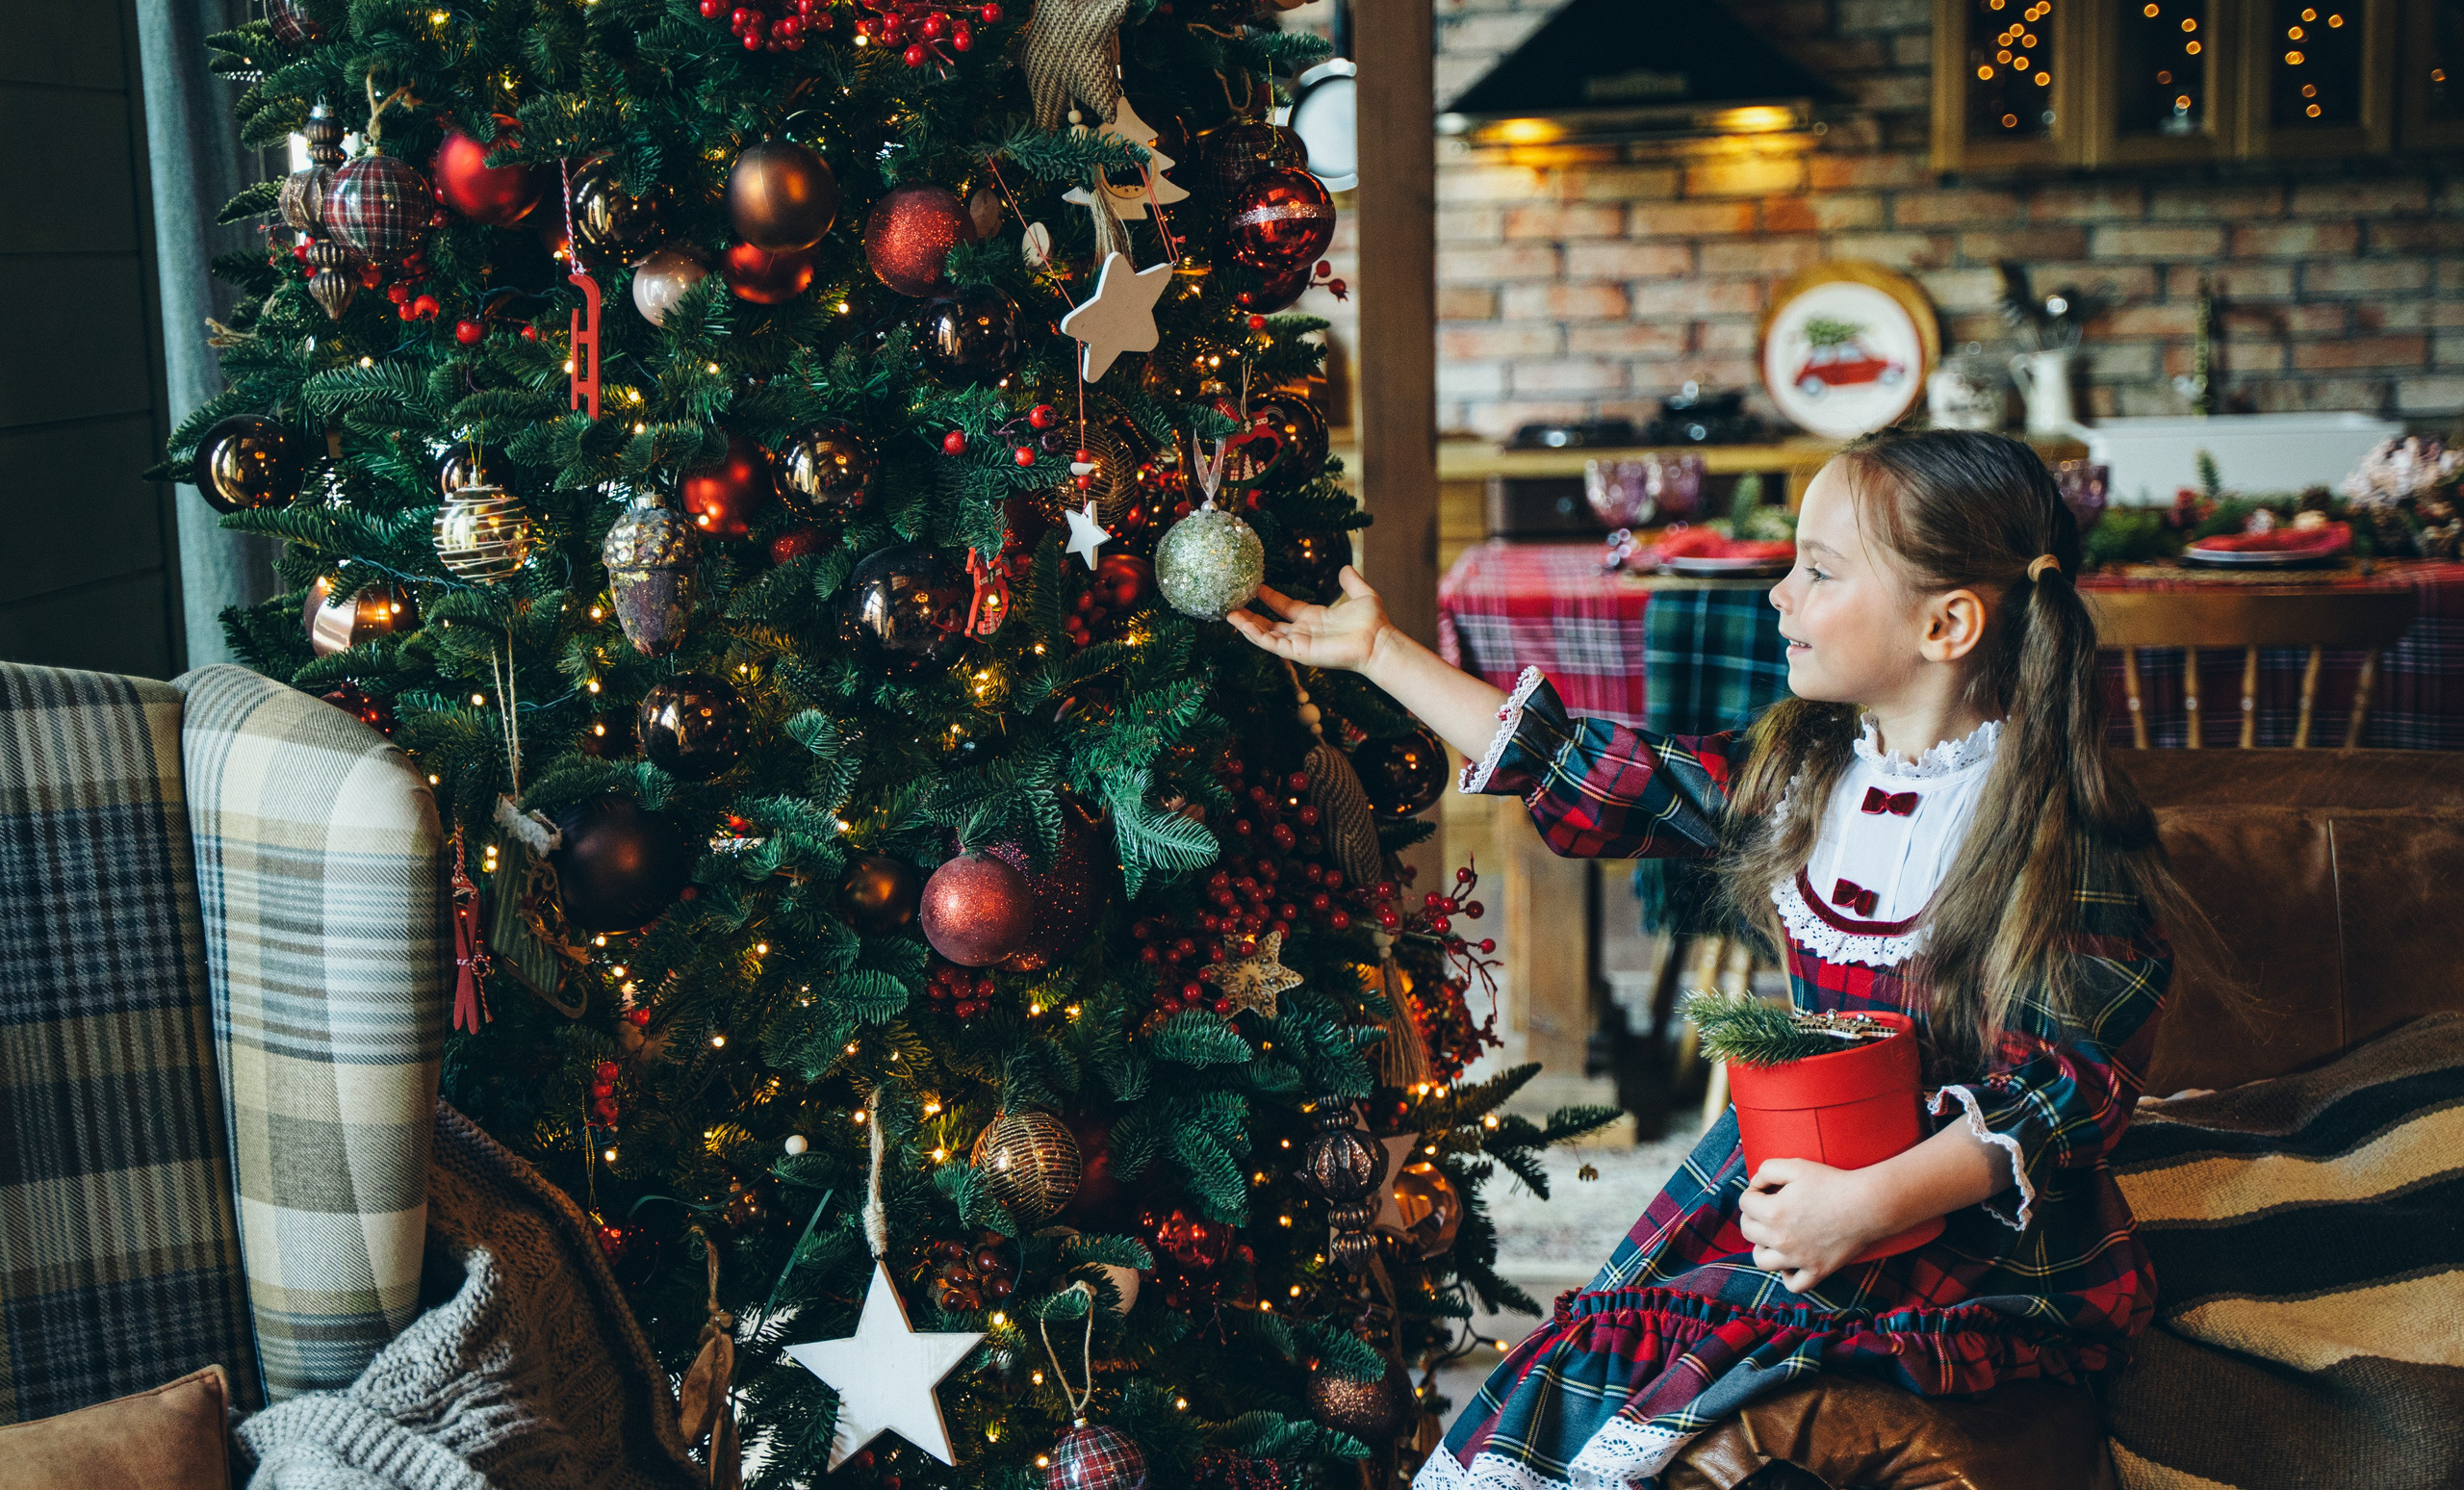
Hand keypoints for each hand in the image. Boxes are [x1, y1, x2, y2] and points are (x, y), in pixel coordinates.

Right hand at [1226, 566, 1392, 674]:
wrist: (1378, 642)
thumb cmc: (1373, 623)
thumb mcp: (1361, 594)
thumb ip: (1351, 582)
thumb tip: (1346, 568)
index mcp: (1314, 618)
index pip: (1286, 607)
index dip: (1270, 597)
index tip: (1255, 586)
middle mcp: (1304, 631)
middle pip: (1270, 623)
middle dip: (1251, 615)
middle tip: (1232, 602)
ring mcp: (1299, 643)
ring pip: (1266, 634)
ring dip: (1246, 626)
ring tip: (1228, 614)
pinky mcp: (1298, 652)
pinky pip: (1271, 644)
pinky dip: (1255, 635)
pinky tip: (1241, 625)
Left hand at [1736, 1157, 1887, 1293]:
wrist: (1867, 1205)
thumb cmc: (1832, 1182)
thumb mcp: (1795, 1165)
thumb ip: (1766, 1170)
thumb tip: (1755, 1183)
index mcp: (1772, 1212)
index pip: (1744, 1203)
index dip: (1754, 1192)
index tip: (1767, 1189)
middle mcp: (1780, 1239)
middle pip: (1748, 1230)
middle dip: (1753, 1216)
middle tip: (1768, 1208)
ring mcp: (1797, 1259)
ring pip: (1761, 1261)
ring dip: (1762, 1247)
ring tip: (1773, 1236)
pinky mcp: (1816, 1271)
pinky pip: (1792, 1285)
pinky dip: (1787, 1275)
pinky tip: (1792, 1261)